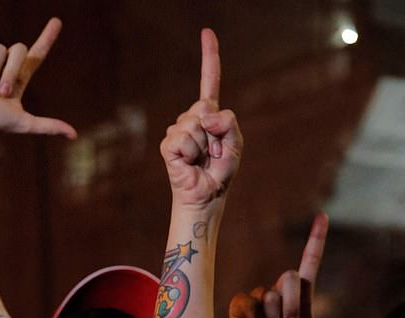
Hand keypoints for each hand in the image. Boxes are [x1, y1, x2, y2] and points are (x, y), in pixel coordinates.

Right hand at [0, 18, 75, 152]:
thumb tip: (74, 135)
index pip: (37, 55)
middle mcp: (5, 66)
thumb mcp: (25, 123)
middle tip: (0, 93)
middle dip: (11, 72)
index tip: (57, 22)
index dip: (47, 38)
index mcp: (19, 79)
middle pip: (20, 50)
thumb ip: (49, 125)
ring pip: (0, 49)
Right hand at [161, 29, 241, 208]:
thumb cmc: (220, 173)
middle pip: (204, 106)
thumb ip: (229, 123)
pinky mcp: (169, 145)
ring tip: (201, 160)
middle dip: (214, 131)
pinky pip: (183, 137)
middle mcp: (191, 118)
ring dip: (203, 146)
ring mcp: (177, 131)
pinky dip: (191, 151)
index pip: (209, 80)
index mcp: (209, 115)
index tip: (206, 33)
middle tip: (213, 153)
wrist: (206, 197)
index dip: (209, 57)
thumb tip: (206, 116)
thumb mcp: (235, 144)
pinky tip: (190, 163)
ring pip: (194, 124)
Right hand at [225, 214, 373, 317]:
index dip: (316, 239)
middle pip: (288, 277)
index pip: (310, 260)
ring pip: (269, 295)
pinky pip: (250, 303)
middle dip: (291, 304)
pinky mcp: (241, 303)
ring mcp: (259, 296)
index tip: (323, 216)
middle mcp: (280, 291)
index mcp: (301, 296)